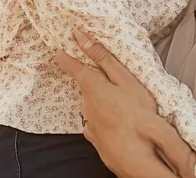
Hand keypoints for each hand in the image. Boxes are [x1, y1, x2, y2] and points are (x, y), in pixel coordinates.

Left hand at [55, 29, 195, 177]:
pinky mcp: (95, 138)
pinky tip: (118, 122)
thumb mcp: (126, 80)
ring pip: (93, 106)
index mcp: (94, 87)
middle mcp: (87, 105)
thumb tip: (82, 39)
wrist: (137, 156)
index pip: (74, 68)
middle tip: (114, 83)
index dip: (66, 58)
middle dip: (95, 82)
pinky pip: (97, 122)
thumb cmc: (137, 114)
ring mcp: (89, 123)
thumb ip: (104, 59)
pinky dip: (105, 118)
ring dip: (102, 102)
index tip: (58, 50)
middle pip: (87, 88)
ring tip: (123, 105)